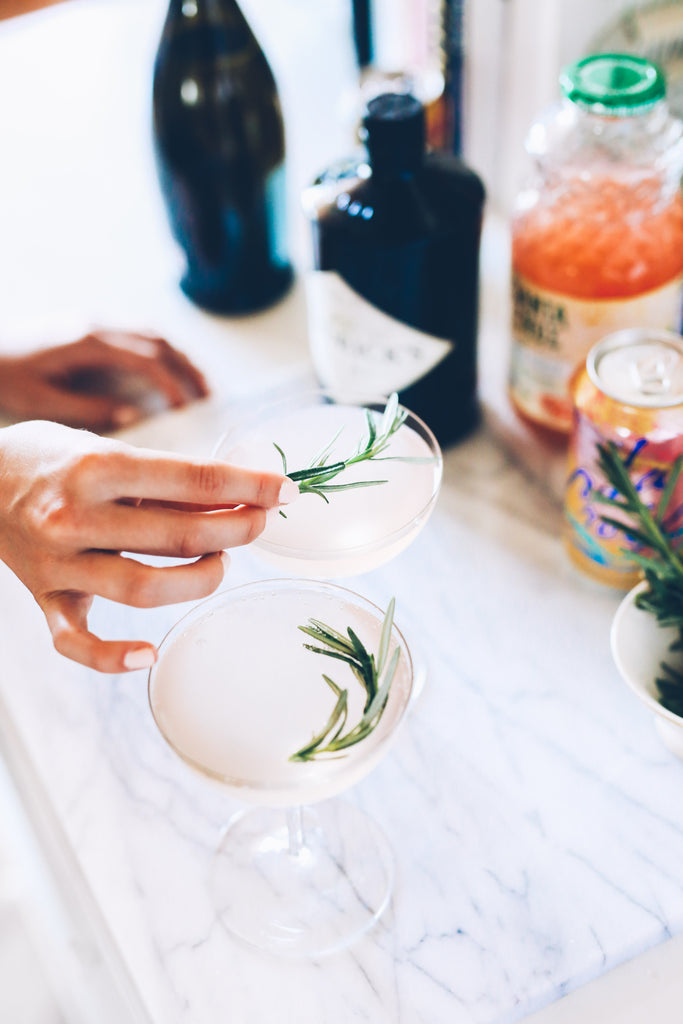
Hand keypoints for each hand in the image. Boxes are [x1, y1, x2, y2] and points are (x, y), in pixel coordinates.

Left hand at [0, 329, 208, 431]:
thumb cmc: (2, 377)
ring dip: (180, 360)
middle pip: (159, 341)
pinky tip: (168, 376)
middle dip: (189, 370)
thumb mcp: (40, 401)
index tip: (188, 412)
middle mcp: (95, 325)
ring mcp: (93, 323)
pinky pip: (137, 336)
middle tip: (210, 400)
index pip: (147, 360)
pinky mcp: (89, 328)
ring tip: (200, 389)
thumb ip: (88, 409)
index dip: (173, 386)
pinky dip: (161, 355)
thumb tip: (133, 415)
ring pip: (152, 335)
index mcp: (86, 341)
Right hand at [0, 421, 297, 672]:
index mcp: (95, 468)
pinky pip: (76, 643)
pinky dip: (113, 657)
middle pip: (178, 536)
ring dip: (200, 581)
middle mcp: (73, 517)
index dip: (247, 487)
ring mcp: (57, 564)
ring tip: (220, 565)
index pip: (191, 480)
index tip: (284, 490)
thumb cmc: (53, 460)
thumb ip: (164, 479)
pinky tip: (149, 655)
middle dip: (236, 532)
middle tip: (259, 525)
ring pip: (145, 589)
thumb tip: (236, 498)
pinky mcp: (45, 600)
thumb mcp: (106, 450)